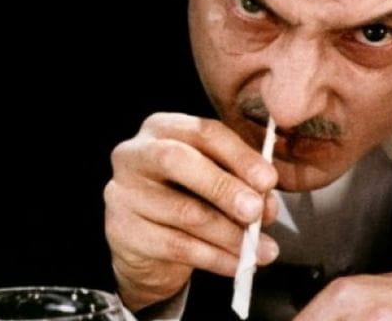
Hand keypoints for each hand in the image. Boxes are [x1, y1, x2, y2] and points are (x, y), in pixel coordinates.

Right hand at [104, 112, 279, 311]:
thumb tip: (266, 202)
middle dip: (223, 187)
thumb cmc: (185, 198)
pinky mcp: (123, 230)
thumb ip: (241, 183)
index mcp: (164, 128)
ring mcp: (124, 192)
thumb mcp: (215, 180)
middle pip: (178, 161)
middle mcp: (136, 153)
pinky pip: (177, 246)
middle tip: (256, 211)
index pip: (203, 132)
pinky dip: (215, 258)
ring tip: (257, 248)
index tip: (268, 180)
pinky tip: (237, 264)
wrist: (146, 242)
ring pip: (183, 212)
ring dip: (228, 234)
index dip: (239, 155)